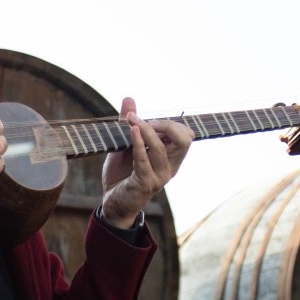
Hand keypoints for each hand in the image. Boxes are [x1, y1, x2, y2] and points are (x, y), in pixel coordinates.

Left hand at [99, 97, 191, 227]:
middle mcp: (170, 167)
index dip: (173, 123)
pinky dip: (138, 142)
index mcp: (172, 158)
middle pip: (184, 140)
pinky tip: (131, 130)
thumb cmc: (122, 173)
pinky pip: (144, 160)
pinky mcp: (145, 183)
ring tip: (131, 119)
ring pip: (161, 148)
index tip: (152, 119)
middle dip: (167, 124)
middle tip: (146, 119)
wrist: (112, 202)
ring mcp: (159, 177)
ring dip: (147, 130)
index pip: (187, 136)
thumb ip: (130, 123)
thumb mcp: (126, 144)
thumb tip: (129, 98)